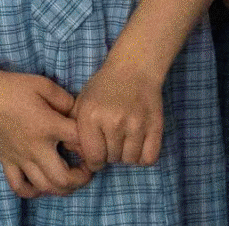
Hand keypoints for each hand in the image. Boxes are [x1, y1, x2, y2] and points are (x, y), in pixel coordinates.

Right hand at [0, 64, 93, 198]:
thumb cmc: (11, 86)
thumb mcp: (42, 84)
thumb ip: (64, 98)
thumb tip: (76, 113)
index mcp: (48, 126)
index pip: (78, 141)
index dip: (90, 143)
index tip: (91, 141)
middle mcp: (36, 148)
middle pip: (64, 178)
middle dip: (81, 179)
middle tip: (85, 170)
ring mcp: (20, 158)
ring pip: (45, 187)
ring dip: (62, 188)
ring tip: (68, 179)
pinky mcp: (6, 162)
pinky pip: (19, 187)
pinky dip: (33, 191)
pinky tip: (40, 184)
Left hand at [70, 53, 163, 168]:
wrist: (134, 68)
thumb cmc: (104, 86)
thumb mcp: (83, 101)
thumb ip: (74, 127)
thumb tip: (73, 151)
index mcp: (91, 116)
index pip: (93, 158)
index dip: (95, 160)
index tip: (98, 153)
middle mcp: (113, 122)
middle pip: (112, 160)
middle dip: (110, 154)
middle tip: (112, 139)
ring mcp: (136, 125)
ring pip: (130, 161)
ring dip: (127, 155)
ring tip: (125, 138)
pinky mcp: (155, 127)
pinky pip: (148, 159)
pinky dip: (143, 156)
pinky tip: (138, 143)